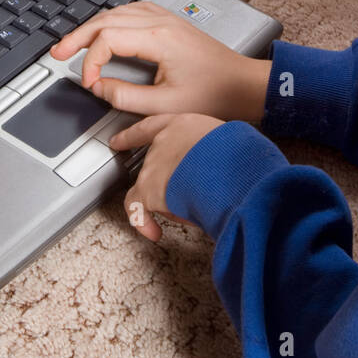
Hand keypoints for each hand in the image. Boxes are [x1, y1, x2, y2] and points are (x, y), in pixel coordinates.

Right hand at [50, 1, 270, 124]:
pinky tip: (102, 33)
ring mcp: (165, 19)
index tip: (88, 82)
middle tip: (56, 53)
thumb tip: (98, 87)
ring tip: (73, 45)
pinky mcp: (168, 23)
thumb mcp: (166, 106)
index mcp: (158, 38)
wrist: (243, 84)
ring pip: (116, 12)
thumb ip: (126, 98)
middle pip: (106, 18)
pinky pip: (130, 13)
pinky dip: (109, 22)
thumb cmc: (214, 94)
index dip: (90, 61)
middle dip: (78, 36)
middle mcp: (160, 22)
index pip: (108, 39)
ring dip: (91, 27)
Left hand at [114, 113, 222, 241]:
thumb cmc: (239, 154)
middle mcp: (163, 142)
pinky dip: (143, 222)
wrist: (229, 166)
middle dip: (170, 183)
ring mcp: (153, 165)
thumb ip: (215, 148)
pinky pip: (138, 209)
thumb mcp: (228, 139)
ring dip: (171, 202)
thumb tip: (221, 165)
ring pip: (154, 188)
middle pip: (155, 165)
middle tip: (190, 195)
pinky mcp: (149, 189)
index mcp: (182, 124)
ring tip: (195, 210)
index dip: (131, 137)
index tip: (118, 141)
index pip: (149, 128)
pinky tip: (153, 232)